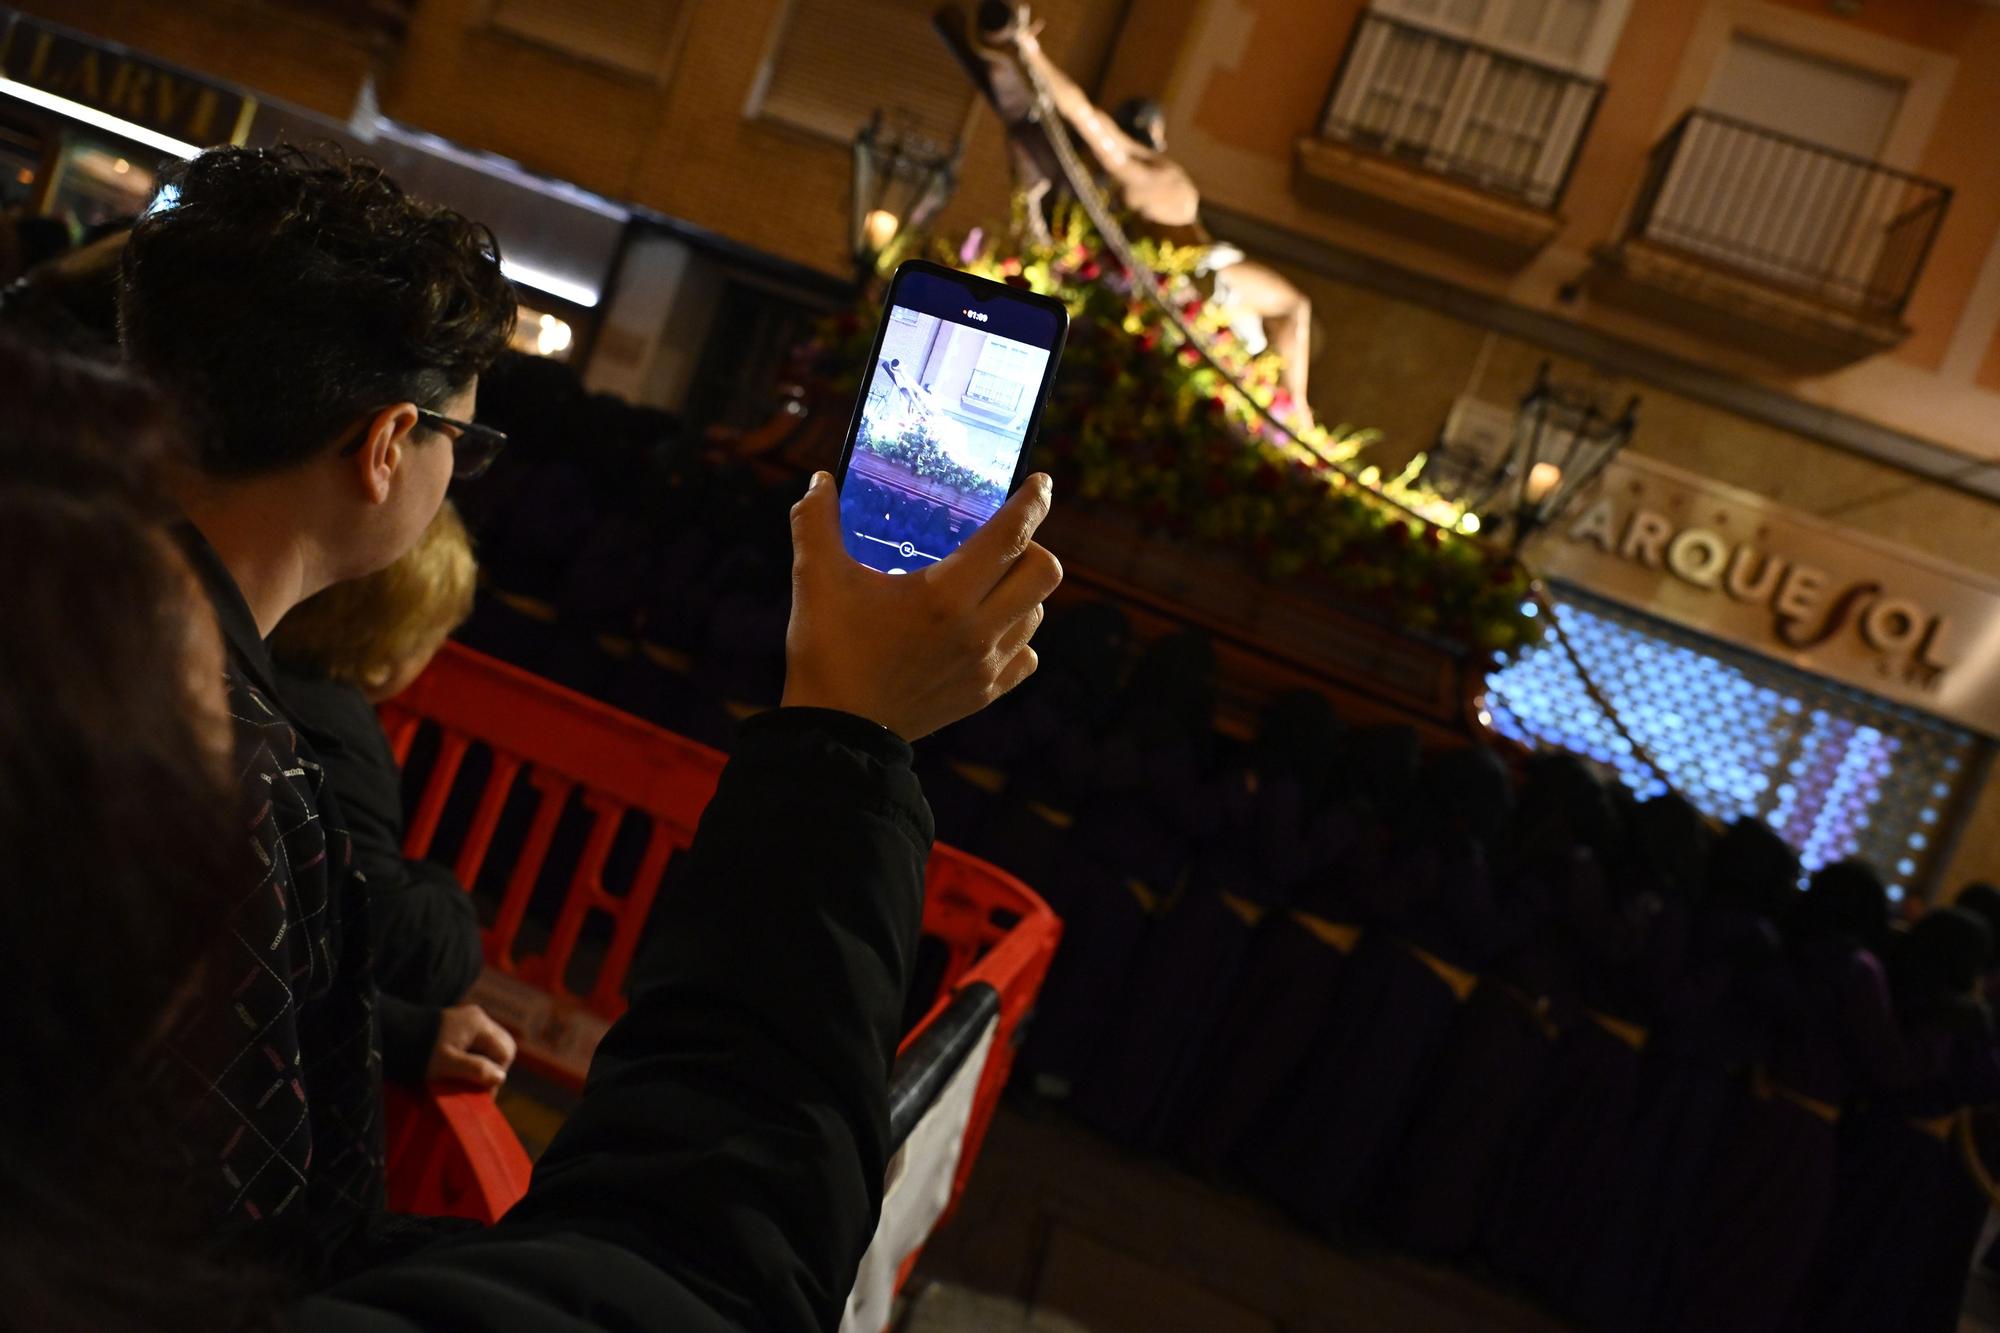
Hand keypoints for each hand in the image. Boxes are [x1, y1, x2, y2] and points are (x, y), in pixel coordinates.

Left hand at [427, 1003, 516, 1090]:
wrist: (392, 1034)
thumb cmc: (420, 1052)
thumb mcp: (447, 1064)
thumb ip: (475, 1069)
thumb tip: (500, 1078)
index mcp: (479, 1024)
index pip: (505, 1051)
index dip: (497, 1074)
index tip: (482, 1093)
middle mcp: (478, 1018)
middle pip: (501, 1046)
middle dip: (493, 1068)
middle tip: (477, 1087)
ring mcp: (469, 1020)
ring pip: (490, 1046)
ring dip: (483, 1064)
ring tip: (468, 1079)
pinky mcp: (459, 1026)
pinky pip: (478, 1044)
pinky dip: (474, 1058)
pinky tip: (461, 1069)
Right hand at [783, 470, 1062, 740]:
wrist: (836, 733)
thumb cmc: (827, 652)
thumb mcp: (815, 580)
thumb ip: (817, 523)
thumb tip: (820, 481)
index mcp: (944, 594)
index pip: (1012, 535)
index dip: (1033, 501)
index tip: (1040, 483)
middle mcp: (977, 629)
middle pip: (1045, 572)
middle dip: (1031, 546)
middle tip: (1003, 542)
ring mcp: (986, 666)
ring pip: (1037, 612)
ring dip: (1021, 591)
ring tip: (987, 584)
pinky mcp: (984, 694)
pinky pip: (1026, 656)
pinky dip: (1017, 635)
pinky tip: (987, 629)